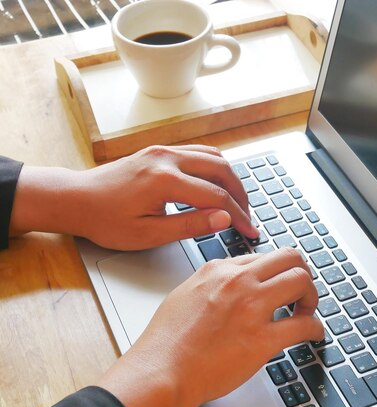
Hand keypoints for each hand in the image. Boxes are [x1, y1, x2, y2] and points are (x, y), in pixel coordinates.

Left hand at [10, 144, 257, 249]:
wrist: (76, 199)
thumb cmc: (105, 220)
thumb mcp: (148, 234)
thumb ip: (190, 226)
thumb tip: (224, 219)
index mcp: (165, 181)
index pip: (217, 198)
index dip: (239, 217)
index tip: (250, 231)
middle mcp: (168, 158)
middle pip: (222, 170)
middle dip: (241, 195)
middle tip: (247, 216)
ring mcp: (164, 150)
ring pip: (213, 156)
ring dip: (230, 179)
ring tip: (236, 202)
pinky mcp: (160, 150)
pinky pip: (199, 152)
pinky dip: (215, 168)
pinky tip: (217, 185)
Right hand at [96, 248, 323, 406]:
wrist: (160, 371)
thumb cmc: (166, 341)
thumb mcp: (185, 294)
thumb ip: (212, 283)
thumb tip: (231, 282)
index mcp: (219, 270)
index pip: (262, 257)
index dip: (277, 271)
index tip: (281, 282)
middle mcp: (238, 282)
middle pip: (289, 258)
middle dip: (302, 273)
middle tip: (301, 292)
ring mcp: (251, 308)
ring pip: (301, 281)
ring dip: (311, 296)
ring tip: (307, 311)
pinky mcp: (262, 339)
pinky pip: (303, 325)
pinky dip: (315, 328)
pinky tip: (313, 334)